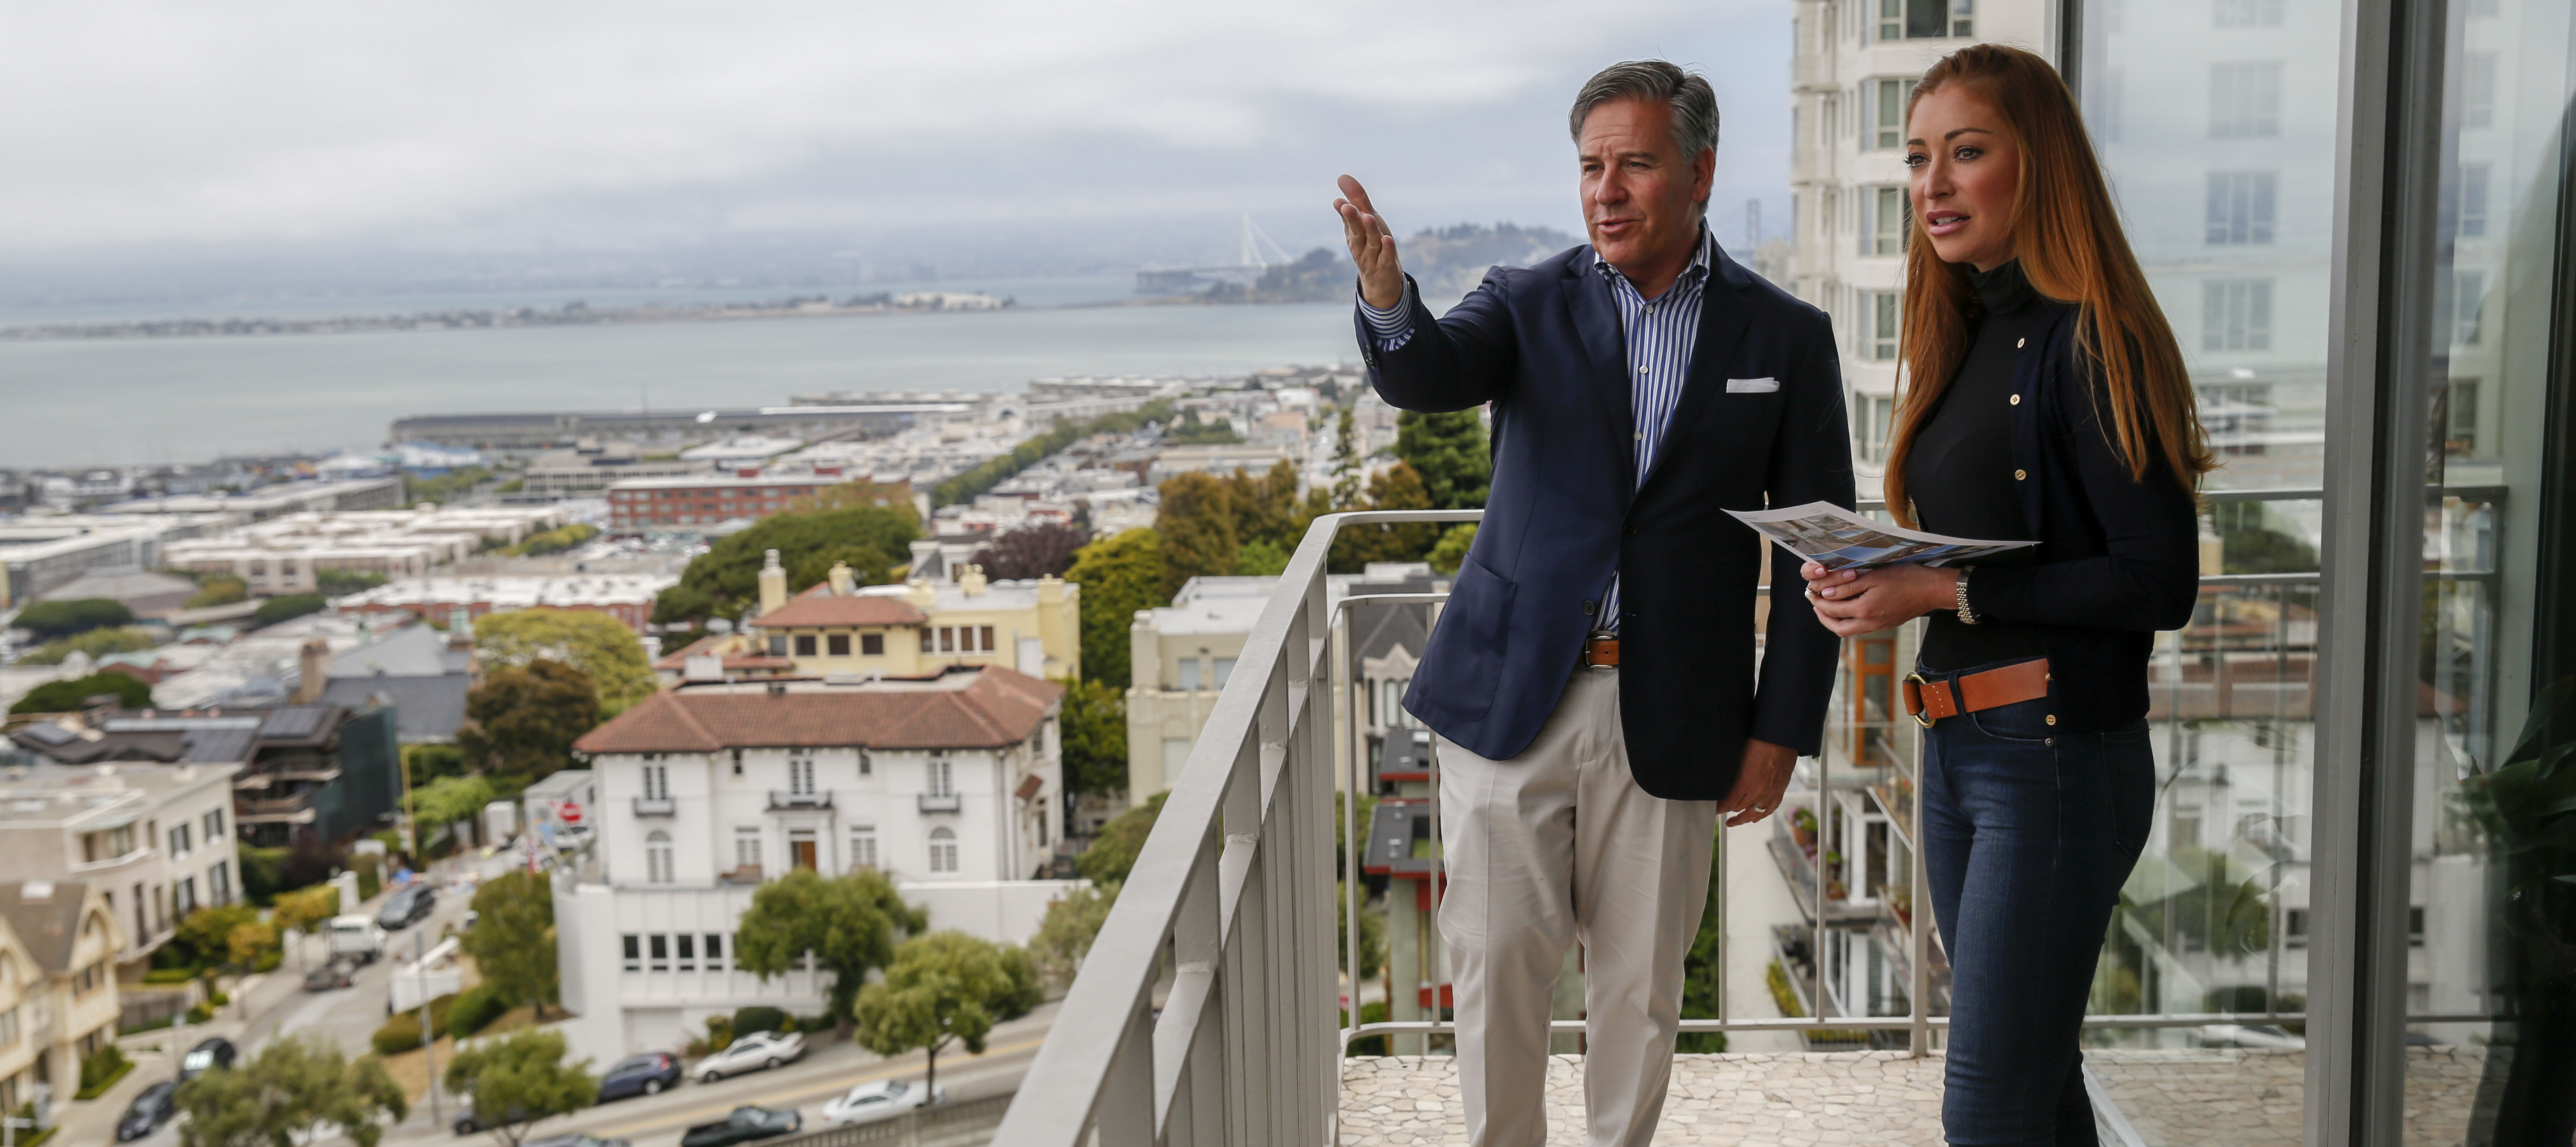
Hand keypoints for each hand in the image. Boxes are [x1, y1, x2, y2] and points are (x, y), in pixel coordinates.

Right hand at [1334, 174, 1404, 309]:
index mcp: (1355, 234)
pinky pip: (1386, 257)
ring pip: (1371, 243)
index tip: (1339, 201)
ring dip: (1370, 230)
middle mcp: (1361, 246)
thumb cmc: (1373, 247)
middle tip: (1347, 207)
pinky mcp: (1386, 268)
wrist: (1380, 281)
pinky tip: (1387, 239)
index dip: (1345, 211)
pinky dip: (1387, 249)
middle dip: (1352, 219)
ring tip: (1368, 217)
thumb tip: (1342, 178)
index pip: (1349, 221)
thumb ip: (1357, 201)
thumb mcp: (1365, 223)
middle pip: (1356, 231)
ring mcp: (1373, 258)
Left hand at [1721, 738, 1795, 826]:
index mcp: (1746, 782)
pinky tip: (1756, 817)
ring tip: (1735, 821)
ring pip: (1755, 812)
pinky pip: (1771, 808)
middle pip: (1740, 808)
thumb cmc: (1760, 741)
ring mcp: (1772, 792)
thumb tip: (1723, 784)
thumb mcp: (1739, 757)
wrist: (1782, 736)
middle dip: (1729, 810)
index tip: (1714, 810)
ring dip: (1744, 818)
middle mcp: (1759, 791)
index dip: (1720, 808)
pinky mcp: (1781, 789)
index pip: (1729, 803)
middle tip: (1721, 812)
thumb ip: (1731, 774)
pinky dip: (1762, 814)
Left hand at [1799, 560, 1958, 636]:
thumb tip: (1826, 594)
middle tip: (1815, 603)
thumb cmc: (1907, 578)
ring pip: (1849, 631)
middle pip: (1838, 628)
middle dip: (1823, 616)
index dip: (1819, 601)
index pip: (1832, 609)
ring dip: (1835, 621)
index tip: (1812, 592)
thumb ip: (1848, 586)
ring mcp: (1879, 626)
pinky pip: (1861, 628)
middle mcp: (1870, 623)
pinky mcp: (1886, 624)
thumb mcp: (1874, 576)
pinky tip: (1848, 610)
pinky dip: (1849, 621)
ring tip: (1828, 608)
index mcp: (1865, 610)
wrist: (1933, 589)